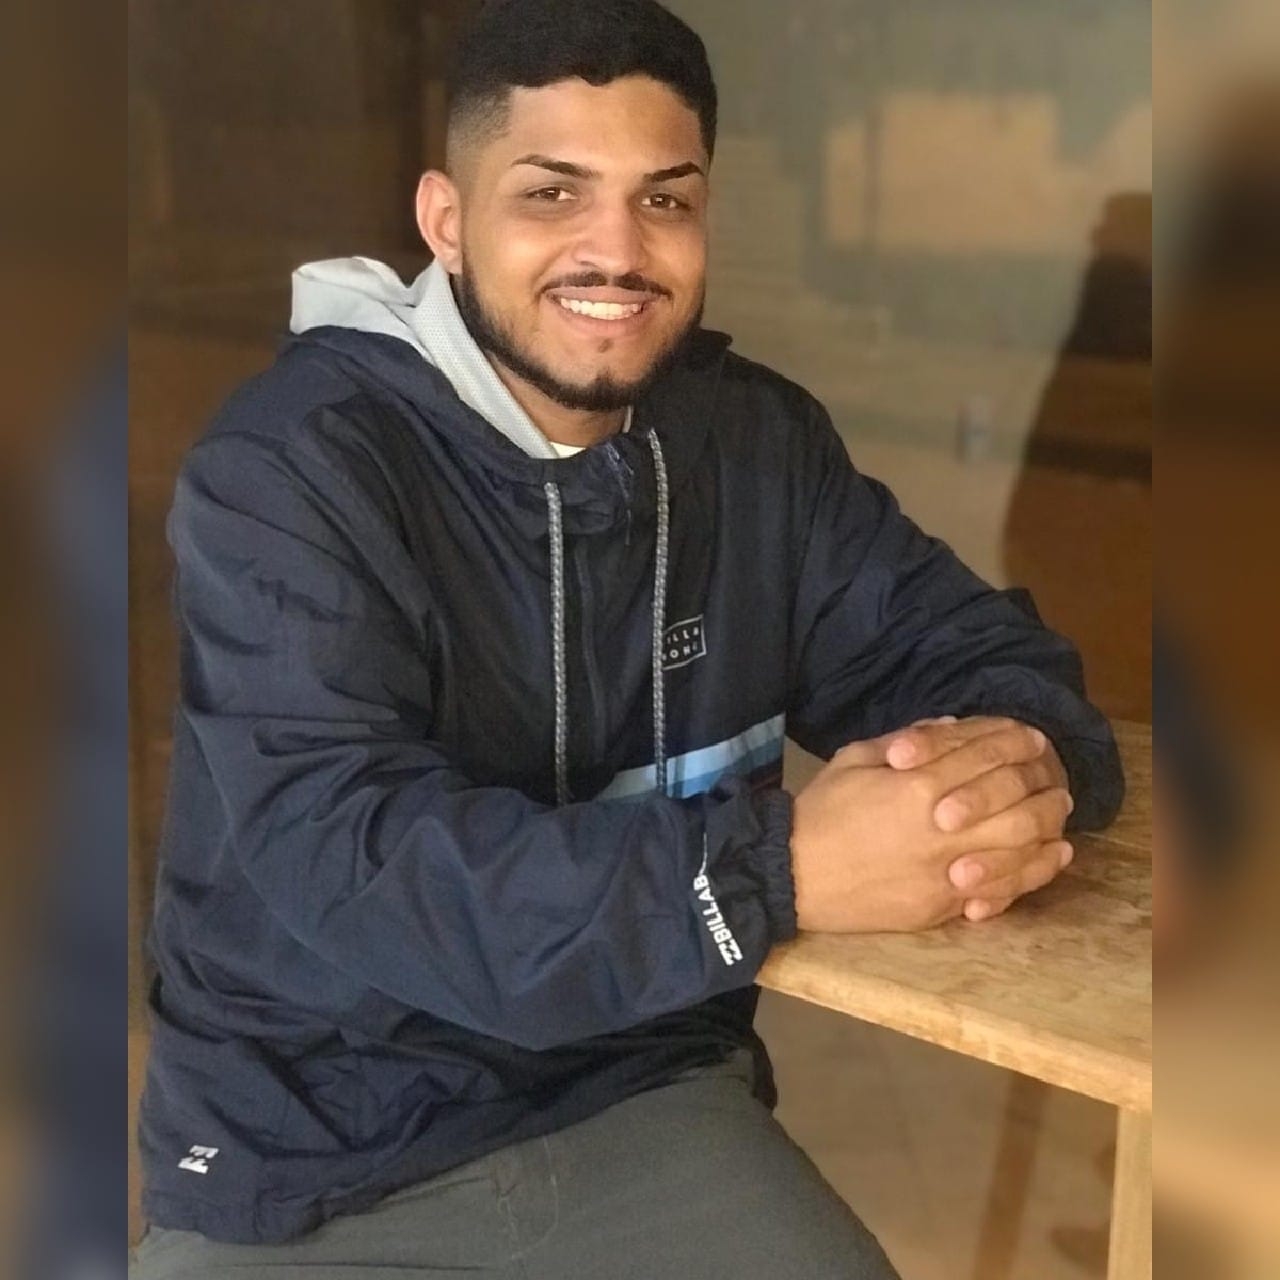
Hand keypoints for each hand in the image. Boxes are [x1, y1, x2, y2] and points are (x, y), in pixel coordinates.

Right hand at [790, 722, 1072, 932]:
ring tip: (1060, 813)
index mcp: (918, 785)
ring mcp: (945, 872)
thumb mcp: (854, 759)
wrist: (791, 875)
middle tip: (1053, 778)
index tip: (1034, 740)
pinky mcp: (942, 906)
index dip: (1015, 743)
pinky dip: (1035, 871)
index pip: (985, 755)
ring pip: (1020, 846)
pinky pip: (1002, 889)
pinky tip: (1052, 857)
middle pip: (1016, 801)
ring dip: (1049, 825)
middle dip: (1042, 784)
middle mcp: (941, 828)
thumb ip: (907, 741)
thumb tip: (951, 726)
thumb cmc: (821, 812)